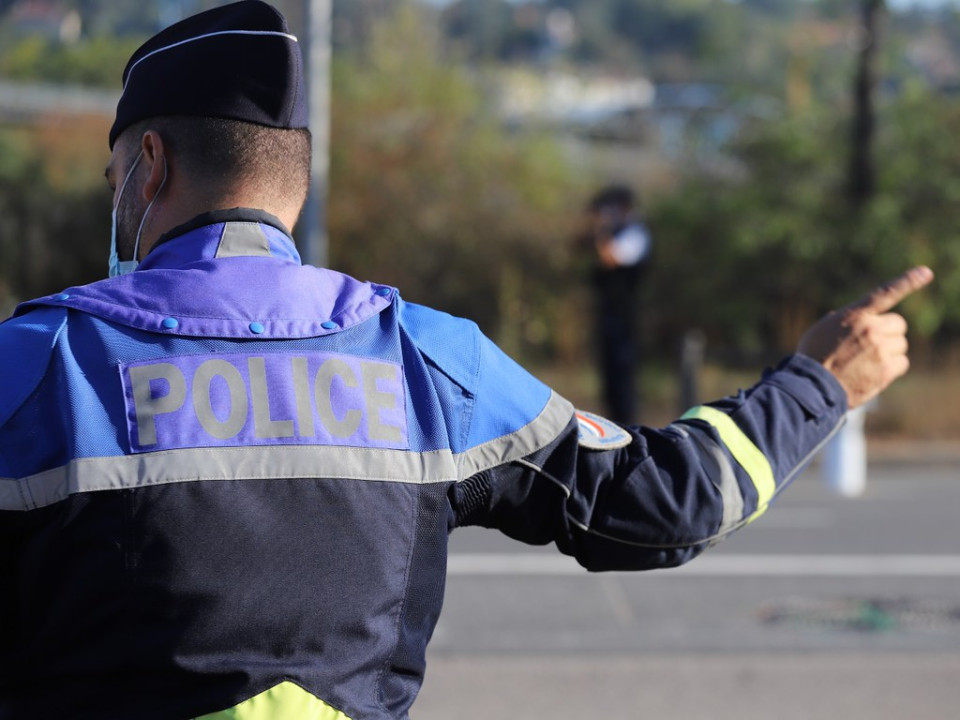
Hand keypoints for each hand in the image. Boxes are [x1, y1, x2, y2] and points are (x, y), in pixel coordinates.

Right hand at [797, 266, 933, 408]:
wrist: (811, 386)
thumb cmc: (813, 357)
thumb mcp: (822, 330)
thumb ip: (845, 322)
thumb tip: (855, 323)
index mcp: (854, 315)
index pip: (884, 293)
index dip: (908, 281)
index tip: (926, 272)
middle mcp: (870, 329)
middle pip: (898, 324)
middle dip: (888, 333)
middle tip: (871, 345)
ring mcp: (880, 350)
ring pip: (900, 344)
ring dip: (889, 351)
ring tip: (867, 361)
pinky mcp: (886, 370)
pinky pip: (902, 363)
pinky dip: (891, 367)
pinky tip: (873, 372)